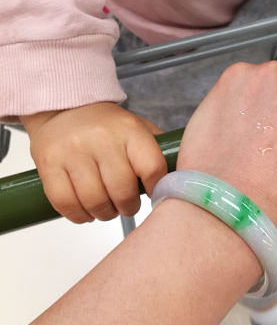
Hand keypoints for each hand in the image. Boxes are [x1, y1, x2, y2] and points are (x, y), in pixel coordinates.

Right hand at [22, 103, 166, 223]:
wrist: (64, 108)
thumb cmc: (107, 127)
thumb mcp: (137, 128)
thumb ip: (158, 150)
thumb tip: (179, 181)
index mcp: (130, 130)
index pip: (153, 168)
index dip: (157, 188)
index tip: (153, 193)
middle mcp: (102, 139)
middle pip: (123, 191)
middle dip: (128, 207)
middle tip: (127, 205)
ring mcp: (73, 151)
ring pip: (95, 201)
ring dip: (104, 214)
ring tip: (107, 209)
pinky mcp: (49, 164)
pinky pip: (66, 204)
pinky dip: (79, 216)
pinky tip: (86, 211)